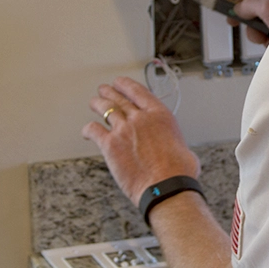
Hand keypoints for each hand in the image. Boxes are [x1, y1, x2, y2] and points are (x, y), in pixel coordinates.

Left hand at [82, 77, 199, 205]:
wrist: (166, 185)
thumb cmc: (178, 170)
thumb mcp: (181, 144)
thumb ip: (171, 139)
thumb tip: (172, 147)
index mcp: (160, 114)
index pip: (139, 92)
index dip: (126, 85)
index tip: (120, 82)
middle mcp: (140, 118)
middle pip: (120, 98)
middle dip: (109, 92)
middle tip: (104, 90)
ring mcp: (124, 129)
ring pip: (105, 109)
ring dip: (97, 104)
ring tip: (94, 102)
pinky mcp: (110, 145)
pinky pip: (94, 130)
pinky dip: (88, 129)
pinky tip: (87, 131)